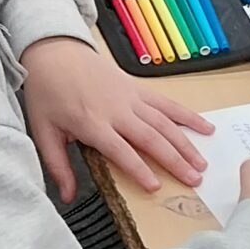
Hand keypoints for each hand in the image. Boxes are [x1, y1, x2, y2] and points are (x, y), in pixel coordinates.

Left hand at [20, 38, 213, 198]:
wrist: (54, 51)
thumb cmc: (48, 92)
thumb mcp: (44, 131)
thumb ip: (58, 166)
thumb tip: (67, 197)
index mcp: (93, 123)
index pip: (121, 150)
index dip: (138, 169)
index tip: (155, 186)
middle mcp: (117, 111)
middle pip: (151, 138)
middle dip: (174, 161)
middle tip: (194, 180)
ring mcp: (131, 98)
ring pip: (165, 123)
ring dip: (186, 144)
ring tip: (202, 163)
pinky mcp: (139, 89)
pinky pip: (167, 104)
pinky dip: (187, 116)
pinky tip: (205, 127)